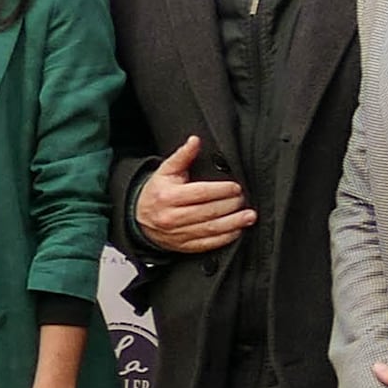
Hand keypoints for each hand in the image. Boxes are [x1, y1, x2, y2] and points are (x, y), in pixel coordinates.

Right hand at [134, 134, 255, 255]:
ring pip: (211, 229)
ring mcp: (178, 234)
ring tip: (248, 216)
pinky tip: (237, 230)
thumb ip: (183, 155)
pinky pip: (208, 244)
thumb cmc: (157, 192)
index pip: (200, 193)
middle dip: (231, 205)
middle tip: (243, 199)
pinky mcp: (183, 246)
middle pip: (208, 212)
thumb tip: (195, 141)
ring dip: (234, 223)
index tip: (235, 187)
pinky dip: (225, 238)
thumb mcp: (166, 171)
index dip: (221, 190)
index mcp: (169, 197)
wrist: (138, 218)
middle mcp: (172, 217)